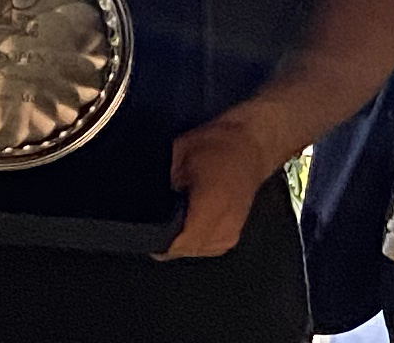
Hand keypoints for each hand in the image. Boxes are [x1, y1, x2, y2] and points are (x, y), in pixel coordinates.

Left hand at [157, 110, 286, 259]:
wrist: (253, 143)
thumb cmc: (221, 143)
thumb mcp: (178, 155)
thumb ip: (159, 184)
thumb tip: (140, 202)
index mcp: (211, 207)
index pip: (176, 243)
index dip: (156, 237)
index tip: (147, 224)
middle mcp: (224, 227)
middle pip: (182, 250)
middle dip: (167, 236)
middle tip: (159, 213)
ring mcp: (230, 235)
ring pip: (193, 250)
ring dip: (181, 238)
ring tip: (178, 212)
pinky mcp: (232, 236)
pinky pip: (204, 246)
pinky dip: (194, 236)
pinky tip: (192, 217)